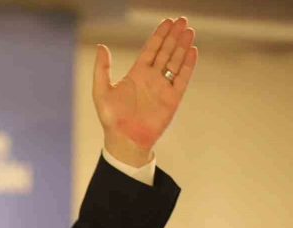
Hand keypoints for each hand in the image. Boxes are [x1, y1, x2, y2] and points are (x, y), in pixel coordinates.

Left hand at [93, 17, 197, 166]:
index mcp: (137, 74)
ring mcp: (163, 88)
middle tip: (182, 20)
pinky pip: (182, 79)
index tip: (167, 22)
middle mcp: (152, 78)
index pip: (151, 49)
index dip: (159, 35)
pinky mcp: (172, 99)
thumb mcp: (101, 91)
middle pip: (166, 52)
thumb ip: (101, 69)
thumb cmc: (112, 119)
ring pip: (176, 62)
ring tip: (189, 31)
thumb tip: (101, 47)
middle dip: (174, 36)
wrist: (125, 141)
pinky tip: (192, 51)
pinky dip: (188, 65)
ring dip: (182, 46)